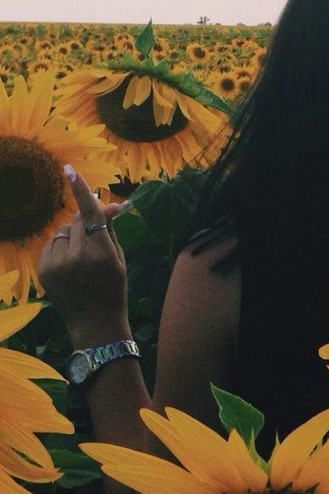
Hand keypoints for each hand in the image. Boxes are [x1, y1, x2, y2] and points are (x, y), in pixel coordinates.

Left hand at [38, 165, 130, 344]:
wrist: (95, 323)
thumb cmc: (114, 287)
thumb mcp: (118, 257)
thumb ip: (109, 229)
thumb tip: (110, 204)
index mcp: (101, 252)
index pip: (89, 214)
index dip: (80, 190)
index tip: (69, 170)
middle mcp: (77, 256)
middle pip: (75, 222)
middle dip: (84, 225)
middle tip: (95, 242)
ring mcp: (57, 264)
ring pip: (62, 233)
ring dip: (70, 237)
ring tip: (81, 260)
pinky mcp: (44, 270)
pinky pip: (51, 245)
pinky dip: (59, 249)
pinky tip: (69, 266)